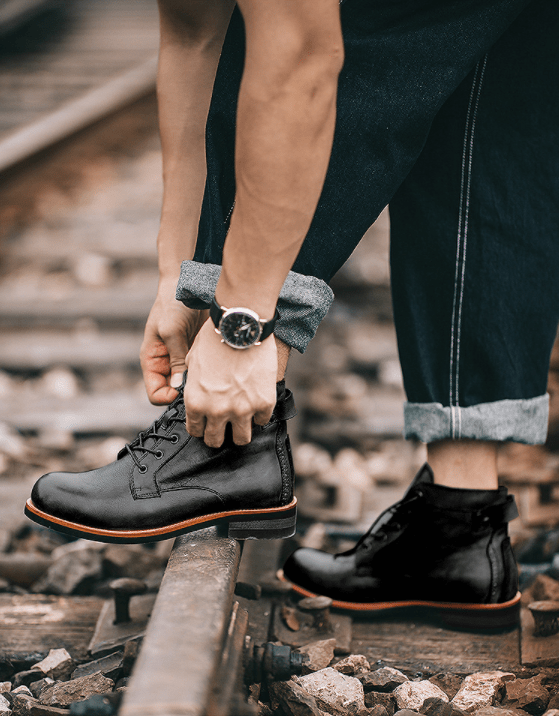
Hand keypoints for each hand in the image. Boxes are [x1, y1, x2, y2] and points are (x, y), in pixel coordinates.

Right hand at [141, 278, 206, 404]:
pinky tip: (218, 366)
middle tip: (202, 386)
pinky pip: (203, 372)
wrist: (191, 284)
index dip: (167, 397)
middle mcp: (167, 364)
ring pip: (191, 385)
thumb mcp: (171, 330)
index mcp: (153, 360)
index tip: (183, 392)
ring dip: (200, 384)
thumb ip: (176, 359)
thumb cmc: (173, 303)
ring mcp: (184, 359)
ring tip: (212, 376)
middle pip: (174, 393)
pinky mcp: (199, 354)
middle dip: (187, 393)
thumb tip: (178, 387)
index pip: (155, 392)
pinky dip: (210, 373)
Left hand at [184, 318, 277, 446]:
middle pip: (216, 441)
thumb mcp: (193, 361)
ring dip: (242, 429)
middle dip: (219, 433)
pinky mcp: (264, 403)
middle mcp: (217, 410)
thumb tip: (195, 392)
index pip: (196, 431)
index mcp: (196, 402)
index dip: (202, 426)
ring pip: (242, 439)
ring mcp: (242, 409)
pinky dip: (260, 413)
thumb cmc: (214, 338)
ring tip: (243, 418)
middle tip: (225, 424)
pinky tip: (258, 402)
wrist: (241, 325)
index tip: (208, 422)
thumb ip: (193, 383)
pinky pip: (263, 420)